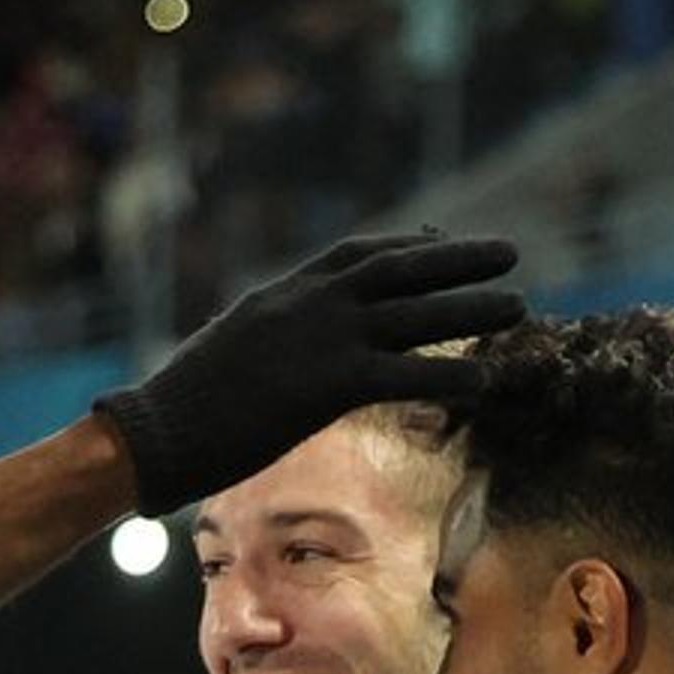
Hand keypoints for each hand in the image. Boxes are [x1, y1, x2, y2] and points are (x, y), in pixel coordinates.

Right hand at [93, 233, 522, 515]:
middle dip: (457, 259)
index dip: (407, 245)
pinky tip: (488, 382)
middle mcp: (308, 304)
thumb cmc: (179, 409)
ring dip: (471, 307)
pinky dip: (451, 375)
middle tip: (507, 253)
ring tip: (519, 306)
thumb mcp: (228, 353)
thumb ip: (267, 341)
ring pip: (414, 313)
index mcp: (283, 294)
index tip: (442, 239)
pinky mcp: (328, 385)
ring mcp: (320, 340)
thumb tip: (280, 356)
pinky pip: (406, 374)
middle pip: (399, 269)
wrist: (154, 433)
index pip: (356, 255)